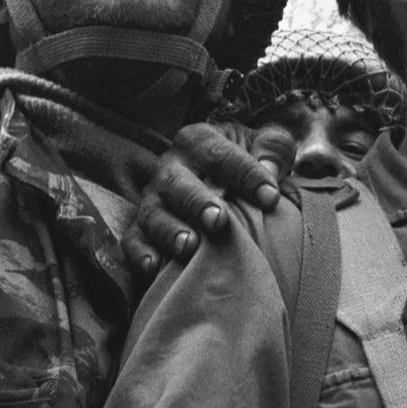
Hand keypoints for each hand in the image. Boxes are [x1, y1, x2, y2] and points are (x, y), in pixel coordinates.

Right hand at [122, 121, 291, 278]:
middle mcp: (170, 167)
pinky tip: (154, 267)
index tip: (271, 197)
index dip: (246, 174)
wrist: (225, 181)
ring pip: (153, 213)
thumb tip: (271, 168)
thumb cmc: (248, 163)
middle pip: (177, 182)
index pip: (220, 154)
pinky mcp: (142, 227)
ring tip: (190, 246)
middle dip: (197, 202)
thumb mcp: (264, 144)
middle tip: (218, 221)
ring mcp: (153, 198)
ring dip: (170, 231)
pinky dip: (141, 254)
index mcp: (198, 140)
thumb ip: (272, 149)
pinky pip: (134, 240)